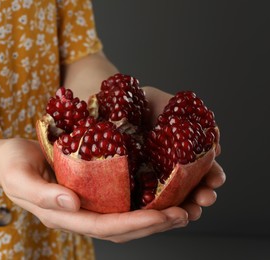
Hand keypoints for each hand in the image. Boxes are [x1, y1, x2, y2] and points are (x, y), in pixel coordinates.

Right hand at [0, 138, 188, 242]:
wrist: (10, 158)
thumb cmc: (12, 166)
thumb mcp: (19, 178)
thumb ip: (42, 195)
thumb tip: (72, 204)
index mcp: (63, 216)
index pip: (104, 226)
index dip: (135, 224)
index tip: (163, 216)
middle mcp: (79, 214)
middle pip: (121, 229)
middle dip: (155, 224)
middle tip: (185, 213)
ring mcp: (86, 204)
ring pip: (125, 219)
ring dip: (155, 217)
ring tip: (184, 208)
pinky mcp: (91, 191)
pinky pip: (120, 202)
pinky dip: (143, 202)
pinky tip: (162, 193)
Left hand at [142, 86, 226, 220]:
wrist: (111, 103)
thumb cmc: (141, 103)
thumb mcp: (167, 104)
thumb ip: (191, 119)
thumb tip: (214, 138)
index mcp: (182, 152)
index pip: (204, 169)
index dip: (213, 176)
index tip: (216, 180)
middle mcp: (170, 168)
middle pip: (192, 188)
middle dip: (202, 195)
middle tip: (205, 198)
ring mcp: (151, 178)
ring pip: (172, 199)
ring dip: (185, 207)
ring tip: (190, 211)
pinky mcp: (131, 185)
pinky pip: (143, 200)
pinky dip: (155, 209)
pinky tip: (161, 214)